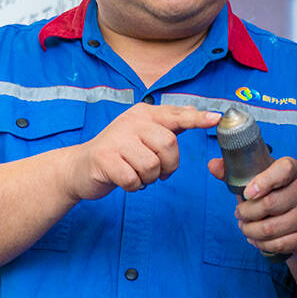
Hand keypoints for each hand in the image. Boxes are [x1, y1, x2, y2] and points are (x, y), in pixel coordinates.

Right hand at [65, 104, 219, 200]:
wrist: (81, 167)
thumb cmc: (119, 152)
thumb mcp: (142, 134)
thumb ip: (167, 125)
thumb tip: (194, 111)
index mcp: (143, 114)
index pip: (175, 114)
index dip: (197, 118)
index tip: (216, 119)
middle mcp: (131, 122)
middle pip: (168, 144)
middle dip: (168, 165)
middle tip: (157, 171)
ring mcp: (116, 139)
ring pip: (152, 165)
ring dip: (149, 178)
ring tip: (137, 174)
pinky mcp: (105, 159)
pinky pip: (134, 179)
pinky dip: (133, 186)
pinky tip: (124, 180)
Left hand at [206, 155, 296, 258]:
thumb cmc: (276, 194)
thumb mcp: (259, 179)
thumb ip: (235, 172)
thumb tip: (212, 165)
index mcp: (294, 170)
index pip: (283, 170)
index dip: (263, 181)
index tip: (247, 193)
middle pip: (270, 204)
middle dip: (246, 212)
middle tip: (239, 213)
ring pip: (270, 228)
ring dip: (249, 230)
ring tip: (244, 227)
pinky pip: (277, 244)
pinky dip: (260, 244)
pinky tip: (255, 239)